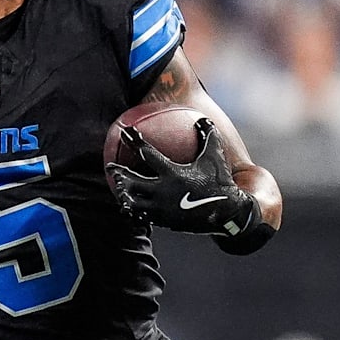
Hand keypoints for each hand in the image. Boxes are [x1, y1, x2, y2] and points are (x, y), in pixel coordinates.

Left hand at [105, 117, 254, 234]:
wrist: (228, 214)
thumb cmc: (220, 182)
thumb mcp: (215, 157)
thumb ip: (208, 136)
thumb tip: (203, 119)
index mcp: (174, 174)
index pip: (148, 154)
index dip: (135, 141)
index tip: (124, 131)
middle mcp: (164, 191)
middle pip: (132, 182)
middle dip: (120, 173)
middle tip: (110, 167)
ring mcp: (162, 209)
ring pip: (134, 201)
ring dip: (124, 193)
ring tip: (118, 187)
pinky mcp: (164, 221)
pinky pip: (142, 215)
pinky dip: (133, 209)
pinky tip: (128, 205)